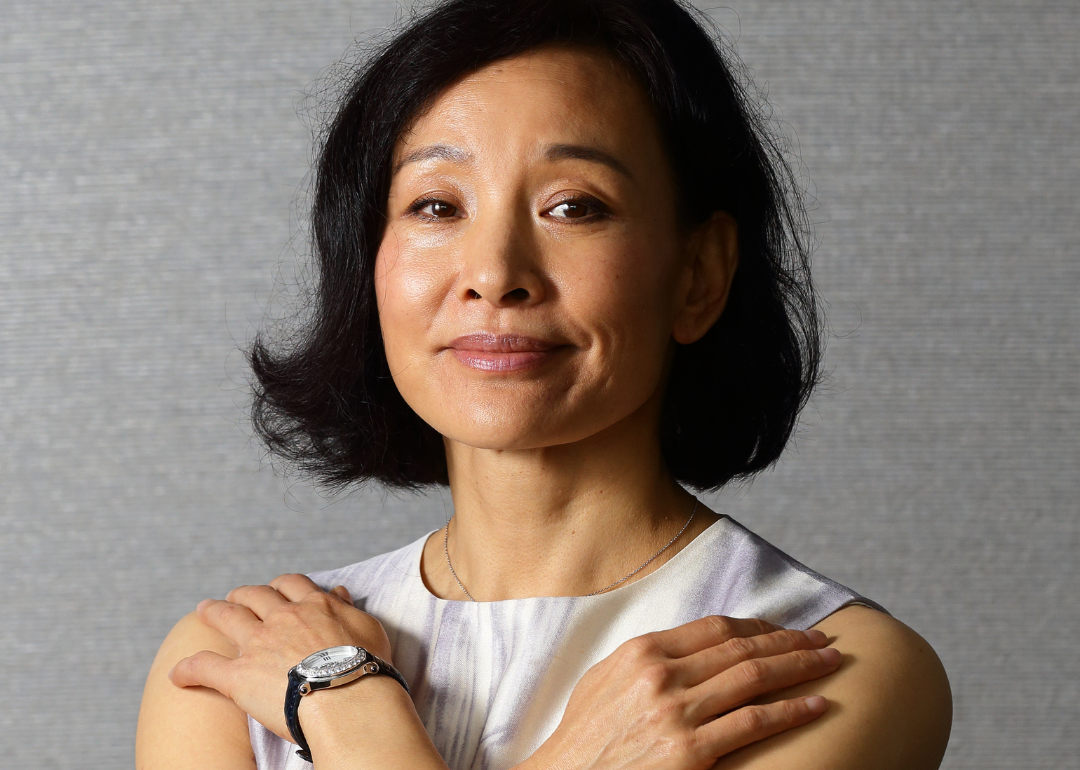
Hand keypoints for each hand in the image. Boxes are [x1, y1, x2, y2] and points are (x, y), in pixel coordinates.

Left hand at [168, 574, 392, 741]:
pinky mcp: (239, 676)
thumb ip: (348, 608)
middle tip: (236, 597)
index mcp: (313, 606)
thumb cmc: (366, 666)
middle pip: (255, 595)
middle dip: (243, 594)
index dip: (279, 586)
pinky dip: (188, 670)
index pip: (290, 585)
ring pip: (227, 617)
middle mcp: (282, 618)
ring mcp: (258, 644)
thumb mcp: (367, 626)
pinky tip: (177, 675)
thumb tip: (339, 593)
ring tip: (204, 609)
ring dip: (212, 611)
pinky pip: (205, 668)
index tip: (276, 590)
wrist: (348, 698)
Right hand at [525, 616, 840, 769]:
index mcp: (641, 651)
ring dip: (799, 667)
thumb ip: (645, 658)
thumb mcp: (603, 681)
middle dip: (789, 641)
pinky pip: (753, 723)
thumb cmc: (583, 737)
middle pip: (741, 647)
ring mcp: (675, 713)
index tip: (784, 628)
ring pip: (754, 678)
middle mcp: (661, 675)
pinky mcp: (689, 752)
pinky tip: (816, 705)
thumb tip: (687, 644)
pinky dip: (791, 711)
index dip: (758, 625)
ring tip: (829, 663)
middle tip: (822, 640)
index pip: (715, 627)